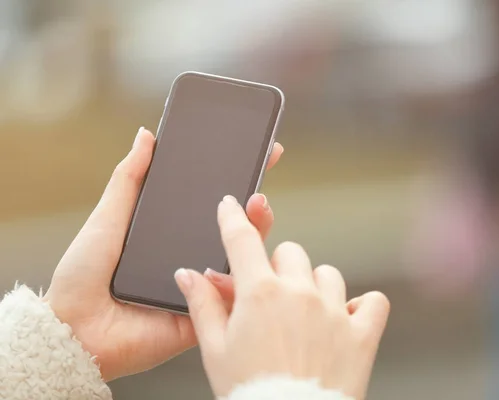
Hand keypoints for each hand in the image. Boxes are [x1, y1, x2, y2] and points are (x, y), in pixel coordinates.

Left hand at [43, 127, 283, 380]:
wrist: (73, 328)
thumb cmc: (82, 274)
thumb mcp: (108, 217)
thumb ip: (130, 178)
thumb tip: (146, 135)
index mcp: (172, 234)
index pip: (212, 204)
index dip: (237, 179)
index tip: (260, 152)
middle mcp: (191, 257)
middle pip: (234, 230)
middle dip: (255, 206)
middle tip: (260, 186)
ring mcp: (200, 285)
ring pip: (241, 259)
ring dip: (257, 233)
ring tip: (258, 208)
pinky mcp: (203, 315)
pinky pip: (229, 296)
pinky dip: (239, 276)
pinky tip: (241, 256)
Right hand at [175, 196, 389, 398]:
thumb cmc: (249, 391)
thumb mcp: (214, 350)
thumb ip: (203, 305)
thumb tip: (188, 274)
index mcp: (260, 294)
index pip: (242, 240)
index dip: (233, 217)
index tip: (231, 206)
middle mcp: (300, 293)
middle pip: (290, 252)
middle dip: (277, 267)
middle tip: (270, 296)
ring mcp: (334, 311)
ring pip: (328, 274)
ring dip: (315, 286)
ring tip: (304, 315)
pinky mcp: (362, 333)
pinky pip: (373, 301)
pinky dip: (361, 306)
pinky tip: (346, 318)